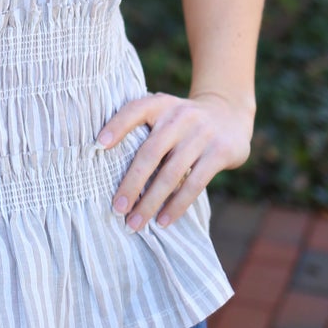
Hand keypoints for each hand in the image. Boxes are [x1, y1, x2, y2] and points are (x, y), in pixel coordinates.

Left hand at [97, 91, 252, 233]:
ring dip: (151, 202)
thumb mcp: (164, 112)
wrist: (229, 113)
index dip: (116, 126)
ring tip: (135, 223)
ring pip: (171, 174)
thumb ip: (142, 128)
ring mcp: (202, 134)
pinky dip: (176, 205)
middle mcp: (180, 116)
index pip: (135, 110)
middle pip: (150, 153)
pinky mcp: (219, 152)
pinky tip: (163, 221)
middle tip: (117, 209)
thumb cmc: (183, 121)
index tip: (98, 145)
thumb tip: (103, 162)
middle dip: (131, 184)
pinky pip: (194, 184)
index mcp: (161, 104)